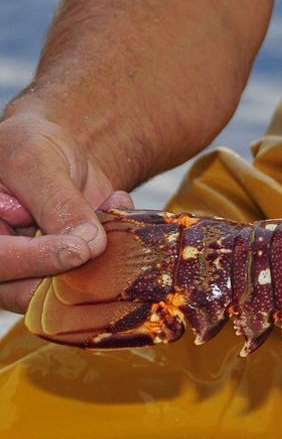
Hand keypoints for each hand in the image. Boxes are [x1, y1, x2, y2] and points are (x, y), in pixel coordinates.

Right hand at [0, 112, 131, 311]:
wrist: (50, 153)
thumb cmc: (26, 148)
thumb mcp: (35, 160)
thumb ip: (57, 202)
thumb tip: (88, 246)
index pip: (1, 261)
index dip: (36, 260)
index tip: (78, 250)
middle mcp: (1, 259)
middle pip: (26, 289)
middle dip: (73, 267)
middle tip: (101, 238)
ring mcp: (30, 271)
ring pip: (64, 289)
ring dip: (99, 257)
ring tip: (109, 204)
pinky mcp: (62, 271)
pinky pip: (90, 277)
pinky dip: (113, 248)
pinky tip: (114, 204)